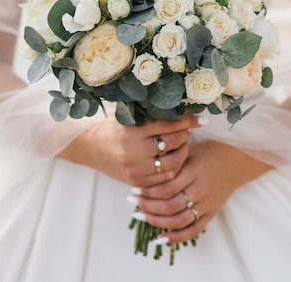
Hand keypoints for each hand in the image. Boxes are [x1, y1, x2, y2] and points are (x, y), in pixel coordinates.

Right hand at [59, 114, 202, 187]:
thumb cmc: (113, 127)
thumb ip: (152, 114)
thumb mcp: (129, 116)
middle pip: (173, 143)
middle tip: (187, 130)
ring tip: (182, 144)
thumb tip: (183, 108)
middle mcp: (133, 151)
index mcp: (132, 130)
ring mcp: (135, 169)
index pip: (169, 124)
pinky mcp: (137, 181)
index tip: (200, 119)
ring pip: (173, 163)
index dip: (187, 120)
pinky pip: (164, 178)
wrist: (90, 147)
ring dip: (182, 153)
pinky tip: (174, 159)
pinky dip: (174, 168)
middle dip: (185, 135)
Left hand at [132, 141, 271, 244]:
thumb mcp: (189, 152)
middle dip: (148, 206)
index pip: (166, 187)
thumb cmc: (208, 152)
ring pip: (179, 220)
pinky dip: (176, 237)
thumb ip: (171, 163)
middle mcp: (201, 188)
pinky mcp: (211, 213)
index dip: (148, 191)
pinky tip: (160, 238)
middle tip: (133, 201)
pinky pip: (193, 230)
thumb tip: (144, 173)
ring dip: (157, 221)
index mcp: (194, 170)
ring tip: (141, 215)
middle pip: (170, 205)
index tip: (134, 188)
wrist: (237, 159)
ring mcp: (207, 203)